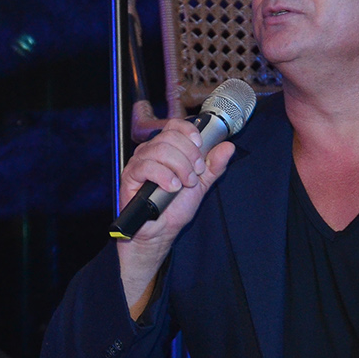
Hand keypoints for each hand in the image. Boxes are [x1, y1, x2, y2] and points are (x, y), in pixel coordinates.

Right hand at [115, 118, 235, 311]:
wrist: (160, 232)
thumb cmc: (174, 208)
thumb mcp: (201, 185)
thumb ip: (214, 166)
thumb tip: (228, 147)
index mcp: (166, 149)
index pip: (175, 125)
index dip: (189, 132)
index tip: (200, 147)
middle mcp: (150, 151)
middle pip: (170, 136)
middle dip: (189, 155)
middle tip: (194, 175)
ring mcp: (139, 162)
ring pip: (160, 149)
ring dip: (179, 168)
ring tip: (184, 185)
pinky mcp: (130, 176)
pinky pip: (147, 166)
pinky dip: (164, 176)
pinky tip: (171, 187)